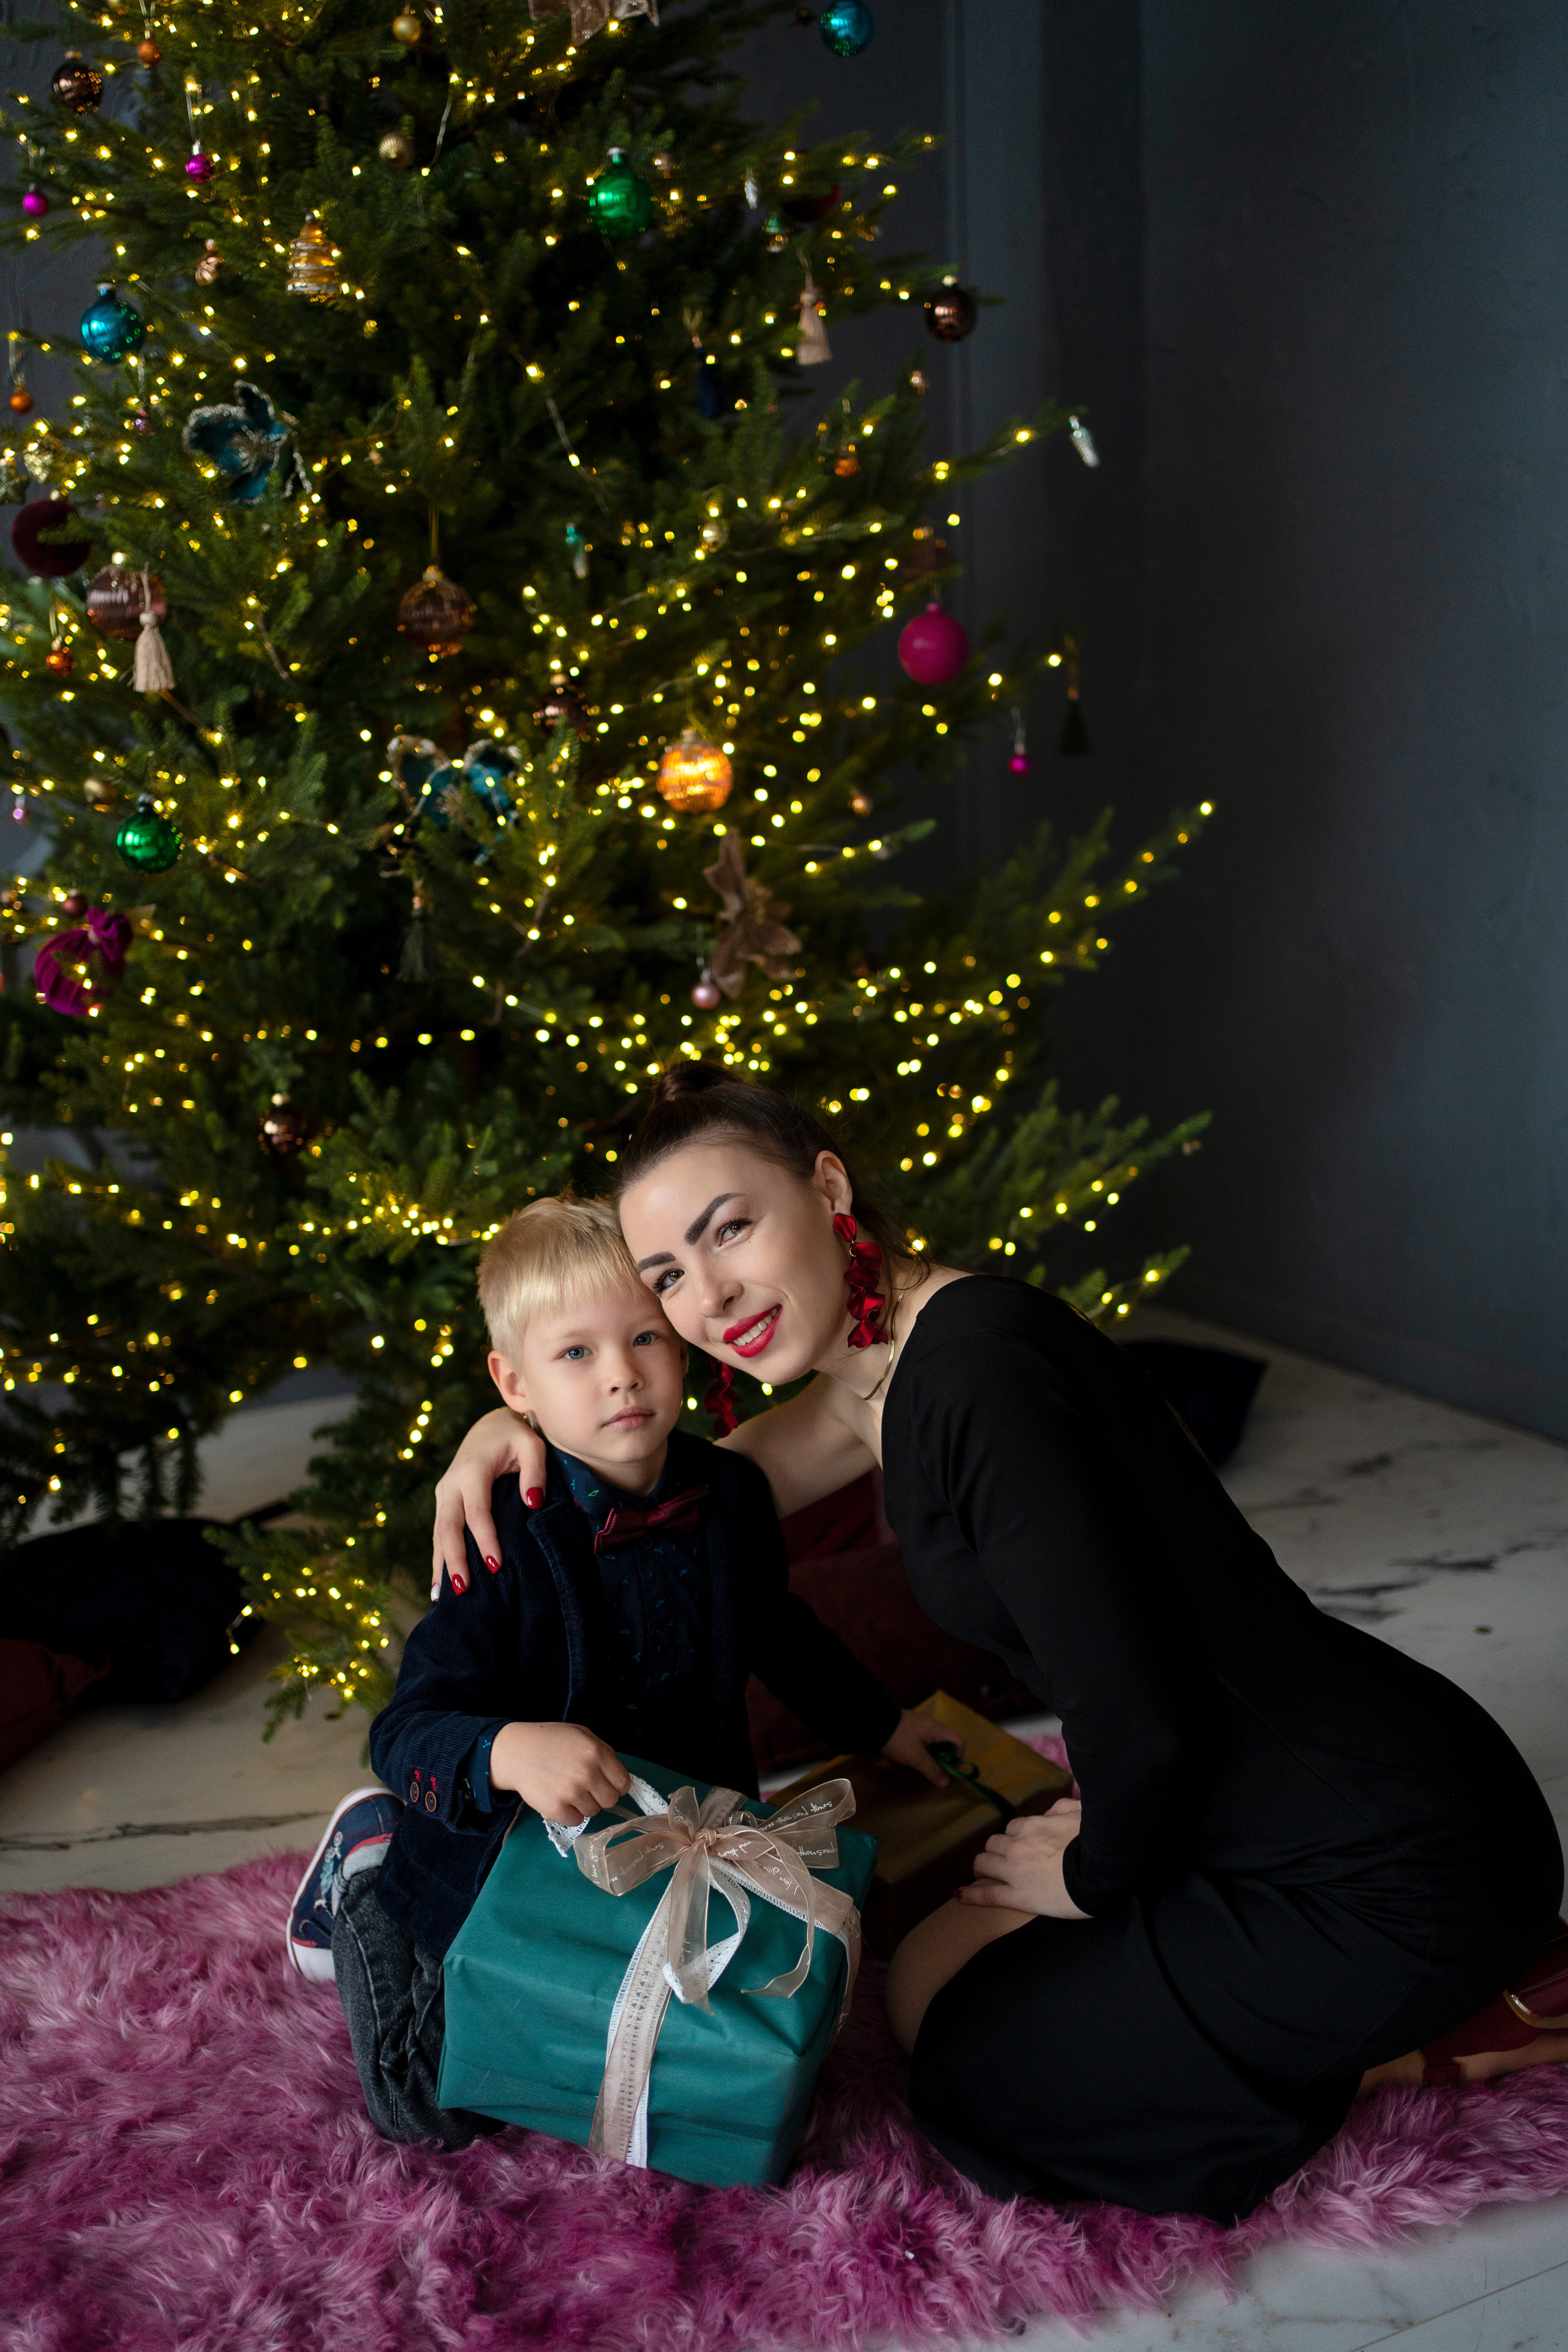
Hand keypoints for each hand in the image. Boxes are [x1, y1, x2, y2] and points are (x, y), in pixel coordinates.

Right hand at [431, 1406, 547, 1598]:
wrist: (489, 1426)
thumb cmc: (515, 1436)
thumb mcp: (532, 1445)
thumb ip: (535, 1472)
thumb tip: (533, 1503)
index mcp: (472, 1470)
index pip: (476, 1511)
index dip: (485, 1539)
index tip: (497, 1565)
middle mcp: (451, 1483)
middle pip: (448, 1526)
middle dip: (454, 1559)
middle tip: (465, 1590)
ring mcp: (443, 1493)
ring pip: (438, 1532)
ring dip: (441, 1563)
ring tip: (443, 1597)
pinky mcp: (443, 1501)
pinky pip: (438, 1532)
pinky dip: (438, 1557)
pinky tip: (439, 1584)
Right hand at [488, 1721, 630, 1825]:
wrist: (516, 1752)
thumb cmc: (551, 1741)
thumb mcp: (582, 1735)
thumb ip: (603, 1753)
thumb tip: (618, 1776)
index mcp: (596, 1753)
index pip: (623, 1782)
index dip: (617, 1785)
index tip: (608, 1785)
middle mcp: (587, 1773)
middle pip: (611, 1800)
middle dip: (601, 1796)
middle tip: (588, 1789)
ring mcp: (571, 1792)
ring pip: (593, 1812)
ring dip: (584, 1805)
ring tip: (569, 1791)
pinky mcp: (556, 1808)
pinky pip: (575, 1821)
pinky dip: (570, 1813)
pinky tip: (560, 1799)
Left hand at [880, 1707, 958, 1788]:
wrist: (874, 1724)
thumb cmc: (899, 1740)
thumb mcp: (917, 1757)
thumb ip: (933, 1770)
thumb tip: (947, 1782)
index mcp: (938, 1730)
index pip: (959, 1742)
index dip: (958, 1758)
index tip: (948, 1771)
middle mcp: (932, 1727)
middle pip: (946, 1745)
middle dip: (943, 1761)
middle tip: (933, 1773)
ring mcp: (920, 1727)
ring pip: (933, 1746)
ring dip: (931, 1758)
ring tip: (921, 1769)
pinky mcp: (909, 1730)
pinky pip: (923, 1743)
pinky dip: (922, 1753)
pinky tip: (911, 1760)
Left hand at [955, 1799, 1091, 1920]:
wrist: (1100, 1875)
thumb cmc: (1096, 1844)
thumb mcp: (1081, 1813)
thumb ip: (1062, 1807)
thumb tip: (1049, 1812)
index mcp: (1033, 1826)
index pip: (1012, 1828)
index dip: (1014, 1837)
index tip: (1019, 1846)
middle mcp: (1018, 1846)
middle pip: (992, 1844)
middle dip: (995, 1851)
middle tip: (1001, 1861)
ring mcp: (1015, 1872)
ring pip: (983, 1864)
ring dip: (983, 1867)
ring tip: (984, 1874)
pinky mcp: (1018, 1897)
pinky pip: (987, 1895)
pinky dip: (971, 1895)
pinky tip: (960, 1895)